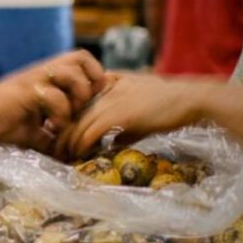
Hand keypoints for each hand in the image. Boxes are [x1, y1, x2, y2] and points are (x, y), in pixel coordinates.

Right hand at [0, 50, 106, 155]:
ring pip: (72, 73)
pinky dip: (60, 115)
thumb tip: (67, 149)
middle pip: (82, 57)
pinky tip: (51, 128)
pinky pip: (55, 96)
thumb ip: (52, 132)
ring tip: (68, 117)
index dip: (93, 78)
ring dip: (77, 96)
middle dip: (91, 82)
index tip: (89, 103)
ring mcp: (36, 78)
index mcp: (48, 76)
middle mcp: (44, 72)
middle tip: (82, 106)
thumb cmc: (1, 121)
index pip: (82, 61)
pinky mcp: (28, 89)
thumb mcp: (34, 128)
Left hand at [61, 74, 213, 158]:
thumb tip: (110, 143)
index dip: (66, 121)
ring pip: (77, 123)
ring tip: (61, 157)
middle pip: (71, 113)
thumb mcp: (138, 111)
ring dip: (67, 143)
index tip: (60, 138)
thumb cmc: (167, 106)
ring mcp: (109, 101)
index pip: (76, 103)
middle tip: (53, 151)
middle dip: (60, 134)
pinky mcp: (117, 114)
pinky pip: (90, 131)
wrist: (189, 100)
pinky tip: (78, 155)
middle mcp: (103, 90)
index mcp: (106, 85)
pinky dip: (81, 145)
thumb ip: (121, 125)